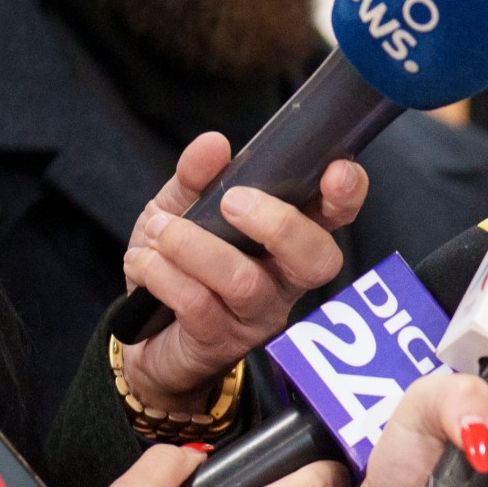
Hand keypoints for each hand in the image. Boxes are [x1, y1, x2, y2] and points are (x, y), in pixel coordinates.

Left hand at [119, 134, 366, 411]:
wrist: (141, 335)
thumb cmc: (177, 267)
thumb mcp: (180, 210)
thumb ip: (197, 178)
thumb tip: (213, 144)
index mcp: (288, 241)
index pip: (335, 217)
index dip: (346, 196)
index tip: (335, 170)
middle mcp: (285, 280)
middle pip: (316, 259)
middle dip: (279, 225)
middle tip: (231, 202)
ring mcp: (256, 315)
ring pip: (245, 282)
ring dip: (195, 247)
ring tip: (161, 230)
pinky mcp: (220, 342)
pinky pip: (198, 305)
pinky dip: (163, 274)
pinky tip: (144, 262)